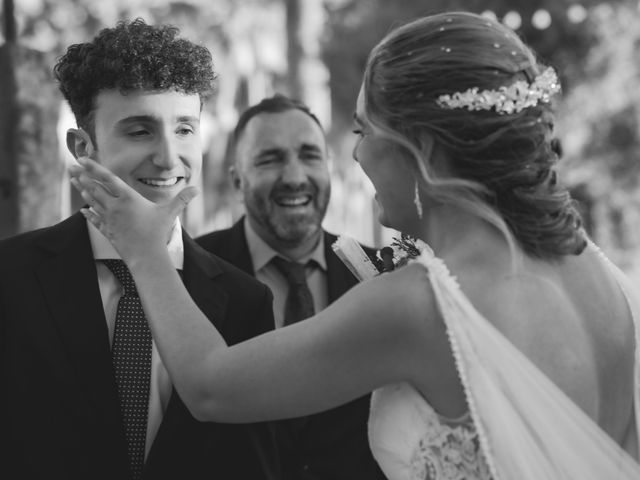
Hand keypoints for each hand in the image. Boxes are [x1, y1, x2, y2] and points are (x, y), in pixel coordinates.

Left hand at [68, 157, 197, 264]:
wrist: (146, 256)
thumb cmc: (157, 233)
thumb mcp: (170, 213)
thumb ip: (182, 199)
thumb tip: (197, 189)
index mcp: (128, 198)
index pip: (107, 178)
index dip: (93, 167)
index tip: (82, 159)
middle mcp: (115, 206)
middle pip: (94, 188)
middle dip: (82, 176)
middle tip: (71, 167)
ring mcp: (109, 219)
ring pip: (92, 202)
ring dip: (83, 191)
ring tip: (75, 182)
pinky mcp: (108, 231)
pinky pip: (94, 220)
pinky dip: (88, 214)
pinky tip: (83, 211)